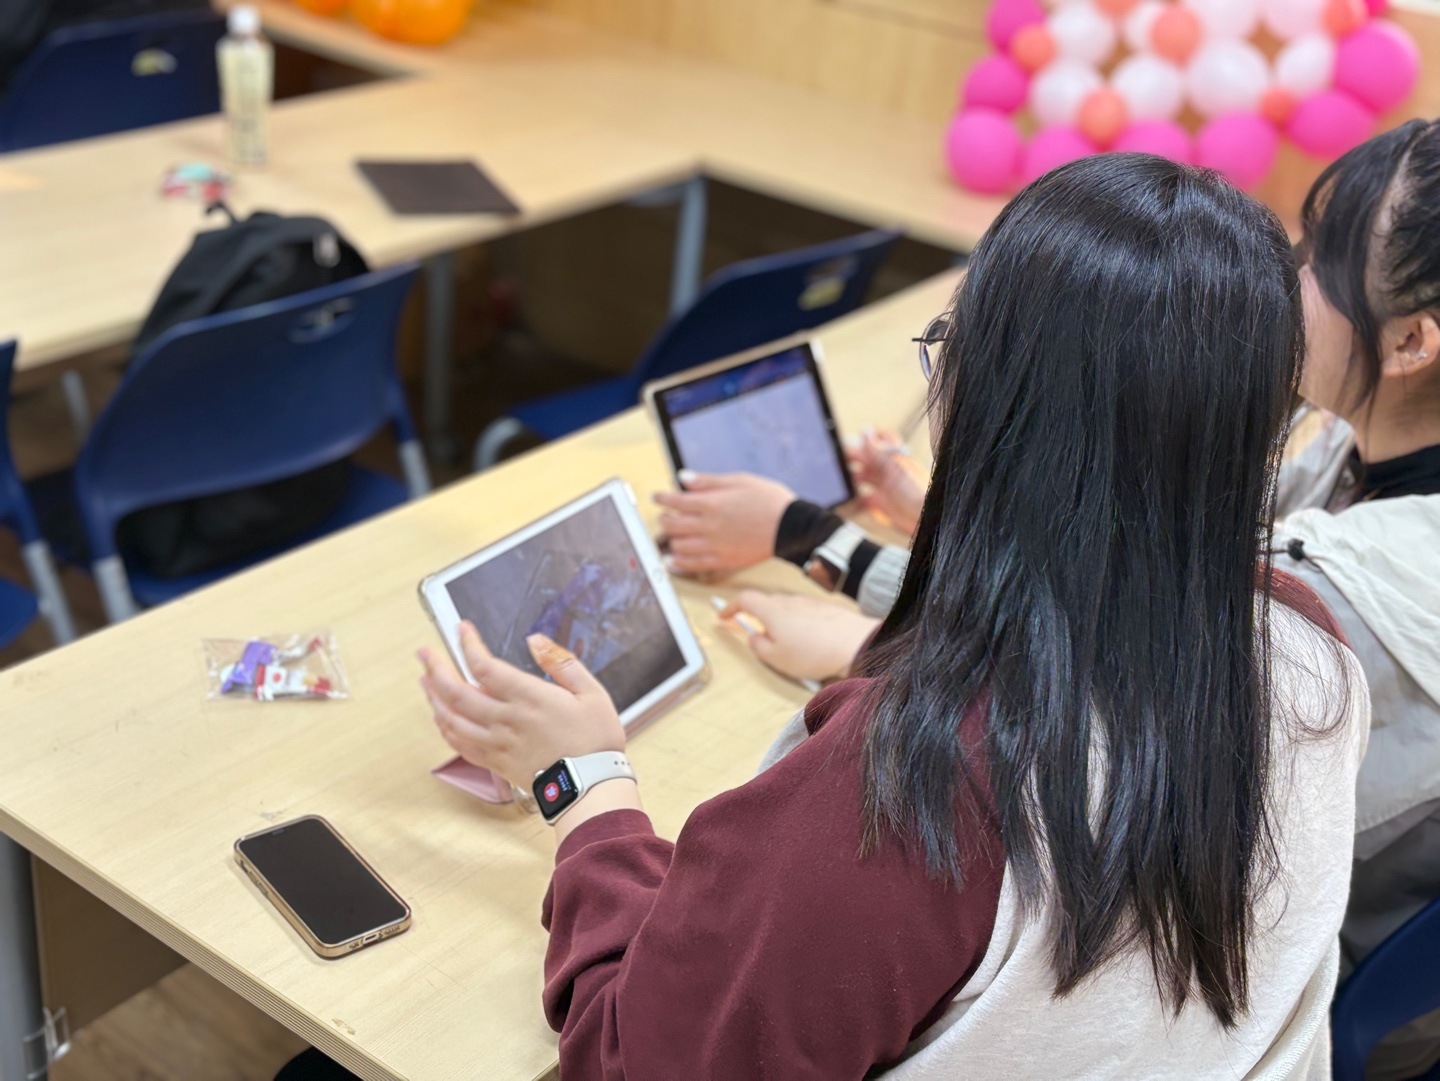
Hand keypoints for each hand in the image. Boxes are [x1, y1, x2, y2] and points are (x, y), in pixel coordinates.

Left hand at [418, 622, 625, 790]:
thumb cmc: (595, 740)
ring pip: (452, 719)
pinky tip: (441, 718)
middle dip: (436, 669)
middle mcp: (507, 720)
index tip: (462, 630)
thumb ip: (561, 663)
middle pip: (457, 692)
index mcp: (530, 698)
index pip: (485, 666)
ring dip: (434, 698)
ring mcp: (498, 743)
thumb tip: (536, 640)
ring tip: (425, 681)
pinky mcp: (496, 763)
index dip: (468, 645)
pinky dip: (446, 729)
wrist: (592, 786)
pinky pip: (461, 745)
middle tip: (424, 654)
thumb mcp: (591, 693)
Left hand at [653, 471, 794, 575]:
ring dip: (671, 540)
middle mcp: (709, 526)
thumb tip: (683, 478)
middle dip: (664, 519)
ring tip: (672, 535)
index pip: (676, 501)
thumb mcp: (740, 480)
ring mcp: (715, 546)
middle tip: (664, 515)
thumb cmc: (770, 500)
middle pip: (673, 525)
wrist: (792, 527)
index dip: (662, 498)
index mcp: (712, 504)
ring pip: (679, 546)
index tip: (656, 497)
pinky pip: (694, 565)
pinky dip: (679, 563)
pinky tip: (672, 560)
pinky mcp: (724, 561)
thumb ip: (708, 481)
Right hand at [719, 590, 879, 682]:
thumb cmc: (814, 652)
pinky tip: (809, 643)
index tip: (724, 615)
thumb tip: (755, 638)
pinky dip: (800, 625)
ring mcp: (809, 602)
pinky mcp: (826, 609)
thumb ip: (759, 647)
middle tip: (757, 635)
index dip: (731, 606)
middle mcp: (789, 601)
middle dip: (758, 617)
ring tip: (788, 646)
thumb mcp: (776, 659)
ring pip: (787, 609)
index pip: (744, 599)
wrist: (854, 643)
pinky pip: (805, 614)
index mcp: (771, 610)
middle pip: (766, 603)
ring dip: (781, 623)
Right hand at [847, 428, 926, 535]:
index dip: (867, 436)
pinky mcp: (880, 504)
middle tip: (836, 458)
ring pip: (861, 476)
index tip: (852, 438)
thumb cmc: (919, 494)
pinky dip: (852, 499)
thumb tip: (865, 430)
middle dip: (851, 456)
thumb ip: (878, 450)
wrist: (926, 521)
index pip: (880, 439)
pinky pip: (862, 499)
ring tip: (838, 478)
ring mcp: (884, 487)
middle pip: (866, 457)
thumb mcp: (895, 467)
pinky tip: (846, 499)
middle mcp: (888, 470)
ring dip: (850, 477)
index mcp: (894, 457)